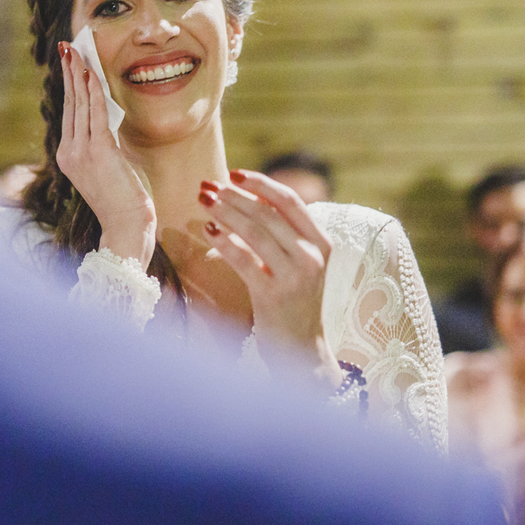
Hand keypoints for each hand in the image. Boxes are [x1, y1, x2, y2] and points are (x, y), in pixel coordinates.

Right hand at [56, 41, 155, 265]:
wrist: (126, 227)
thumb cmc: (124, 201)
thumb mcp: (111, 167)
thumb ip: (105, 142)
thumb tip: (108, 118)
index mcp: (69, 157)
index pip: (69, 113)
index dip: (70, 85)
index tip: (70, 63)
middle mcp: (69, 152)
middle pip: (69, 103)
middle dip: (70, 72)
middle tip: (68, 47)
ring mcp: (80, 152)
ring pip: (79, 104)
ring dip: (79, 74)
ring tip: (77, 52)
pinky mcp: (98, 151)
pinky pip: (94, 113)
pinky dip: (92, 91)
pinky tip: (92, 74)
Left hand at [200, 170, 338, 380]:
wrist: (301, 350)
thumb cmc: (292, 301)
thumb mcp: (298, 263)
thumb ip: (282, 233)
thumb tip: (246, 196)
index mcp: (321, 242)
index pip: (290, 201)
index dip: (261, 184)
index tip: (234, 173)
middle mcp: (312, 256)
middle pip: (268, 214)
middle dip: (235, 196)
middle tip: (208, 186)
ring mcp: (295, 276)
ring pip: (255, 232)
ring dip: (226, 213)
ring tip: (204, 201)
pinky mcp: (274, 295)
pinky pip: (244, 260)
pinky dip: (224, 243)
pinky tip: (208, 231)